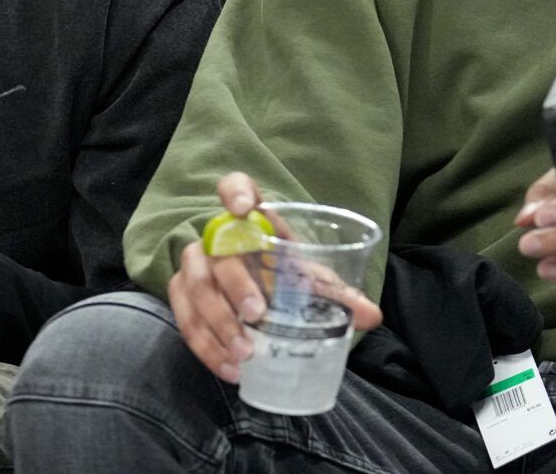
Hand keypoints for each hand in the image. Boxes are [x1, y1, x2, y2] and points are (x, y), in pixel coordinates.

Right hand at [167, 172, 380, 383]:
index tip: (242, 208)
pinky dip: (207, 348)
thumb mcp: (310, 279)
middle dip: (236, 284)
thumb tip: (373, 316)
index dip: (234, 191)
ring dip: (219, 323)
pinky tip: (230, 369)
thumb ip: (337, 294)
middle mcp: (218, 238)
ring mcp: (196, 266)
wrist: (254, 293)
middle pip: (219, 251)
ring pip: (198, 288)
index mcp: (253, 219)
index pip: (235, 186)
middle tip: (259, 314)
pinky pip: (186, 320)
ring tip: (245, 352)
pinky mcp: (182, 296)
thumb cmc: (284, 275)